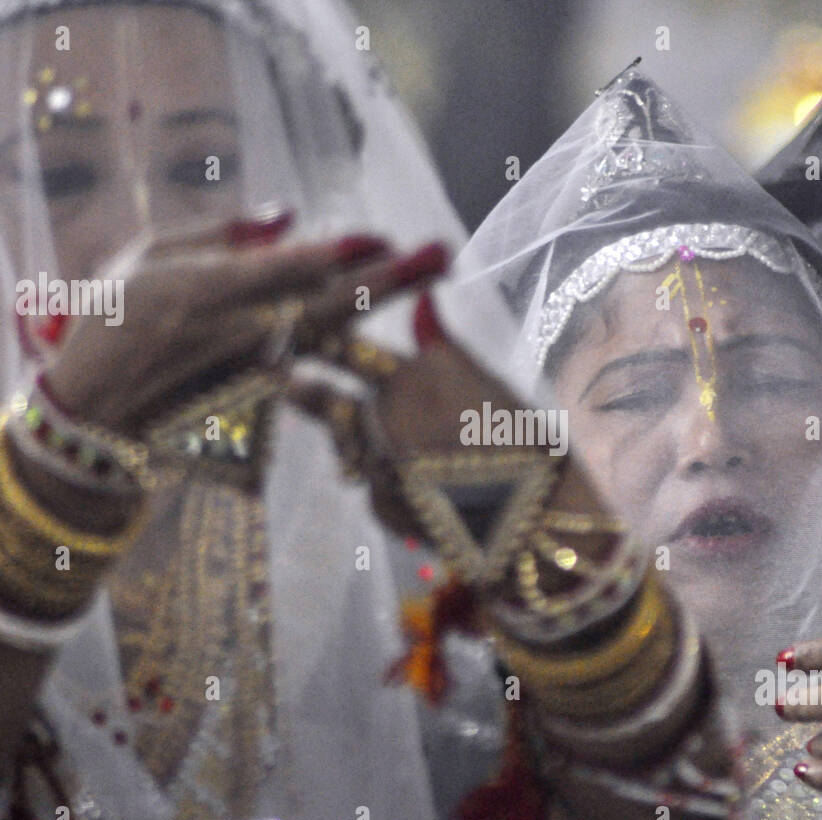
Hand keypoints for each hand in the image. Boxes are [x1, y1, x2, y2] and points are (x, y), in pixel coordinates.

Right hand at [44, 215, 443, 437]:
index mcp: (199, 292)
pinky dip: (358, 335)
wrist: (92, 415)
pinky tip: (394, 312)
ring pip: (332, 332)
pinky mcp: (262, 394)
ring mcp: (254, 368)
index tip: (378, 237)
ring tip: (432, 272)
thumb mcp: (146, 259)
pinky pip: (319, 361)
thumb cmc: (111, 321)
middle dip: (387, 278)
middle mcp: (235, 333)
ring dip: (384, 301)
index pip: (278, 273)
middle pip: (326, 303)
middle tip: (440, 253)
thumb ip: (219, 235)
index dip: (330, 258)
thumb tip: (289, 215)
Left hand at [287, 293, 603, 549]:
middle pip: (332, 401)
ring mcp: (380, 461)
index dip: (320, 341)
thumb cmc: (521, 440)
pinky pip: (376, 488)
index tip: (294, 330)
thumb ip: (441, 347)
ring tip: (349, 444)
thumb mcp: (485, 382)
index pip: (351, 348)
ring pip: (351, 448)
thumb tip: (421, 301)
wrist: (530, 515)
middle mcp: (387, 415)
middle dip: (309, 394)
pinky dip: (390, 487)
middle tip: (291, 386)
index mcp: (416, 374)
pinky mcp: (383, 504)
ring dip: (349, 442)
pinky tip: (420, 491)